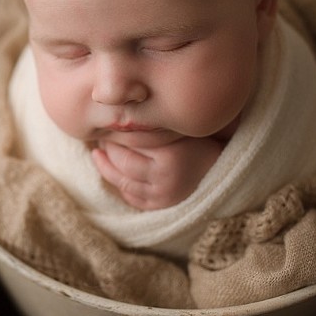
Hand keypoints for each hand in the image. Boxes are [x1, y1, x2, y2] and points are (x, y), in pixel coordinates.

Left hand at [91, 135, 224, 210]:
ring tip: (100, 153)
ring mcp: (163, 197)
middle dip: (107, 151)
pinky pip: (132, 198)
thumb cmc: (191, 138)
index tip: (104, 124)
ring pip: (123, 184)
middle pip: (122, 165)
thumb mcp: (173, 125)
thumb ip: (148, 122)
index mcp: (169, 156)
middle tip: (100, 137)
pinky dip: (120, 185)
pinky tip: (113, 171)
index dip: (112, 134)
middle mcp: (165, 180)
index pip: (127, 145)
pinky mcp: (161, 206)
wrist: (216, 163)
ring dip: (107, 168)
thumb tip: (112, 109)